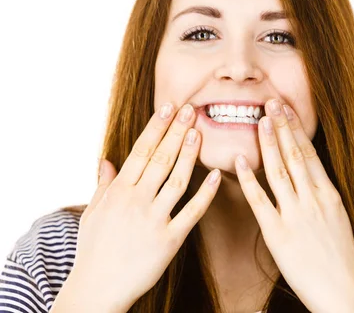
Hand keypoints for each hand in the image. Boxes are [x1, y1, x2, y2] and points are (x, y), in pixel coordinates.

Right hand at [72, 103, 220, 311]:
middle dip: (176, 132)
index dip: (156, 128)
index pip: (141, 152)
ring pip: (178, 180)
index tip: (168, 108)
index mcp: (118, 192)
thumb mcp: (92, 214)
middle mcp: (136, 201)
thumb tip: (106, 160)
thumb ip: (103, 185)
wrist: (98, 289)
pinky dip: (206, 193)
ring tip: (200, 133)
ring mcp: (154, 220)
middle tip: (190, 110)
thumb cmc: (93, 250)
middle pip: (161, 159)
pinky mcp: (169, 240)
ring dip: (190, 155)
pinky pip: (192, 212)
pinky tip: (218, 175)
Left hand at [234, 99, 353, 312]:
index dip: (296, 130)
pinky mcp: (278, 233)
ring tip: (258, 120)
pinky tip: (240, 162)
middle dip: (281, 126)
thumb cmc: (342, 258)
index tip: (287, 110)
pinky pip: (261, 201)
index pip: (310, 154)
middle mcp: (313, 199)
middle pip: (295, 155)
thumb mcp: (340, 220)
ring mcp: (296, 215)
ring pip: (279, 171)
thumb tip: (313, 179)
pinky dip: (249, 179)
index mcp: (329, 195)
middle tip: (270, 102)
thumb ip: (324, 197)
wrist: (342, 290)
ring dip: (267, 144)